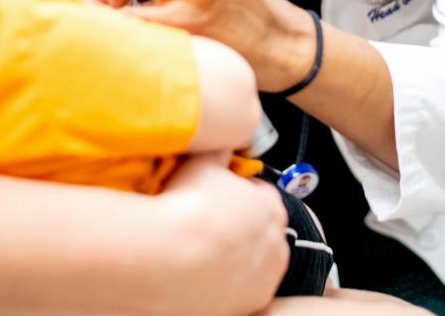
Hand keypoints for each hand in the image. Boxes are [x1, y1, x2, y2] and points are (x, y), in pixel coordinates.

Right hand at [161, 157, 288, 313]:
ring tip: (201, 253)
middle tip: (207, 226)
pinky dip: (225, 286)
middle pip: (260, 233)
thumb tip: (220, 144)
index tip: (218, 198)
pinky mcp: (249, 306)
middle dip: (239, 228)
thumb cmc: (187, 207)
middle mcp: (276, 245)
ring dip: (235, 259)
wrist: (167, 257)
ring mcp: (264, 279)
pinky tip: (200, 277)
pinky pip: (240, 292)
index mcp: (271, 207)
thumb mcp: (203, 162)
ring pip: (253, 265)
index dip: (237, 194)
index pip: (261, 196)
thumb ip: (218, 152)